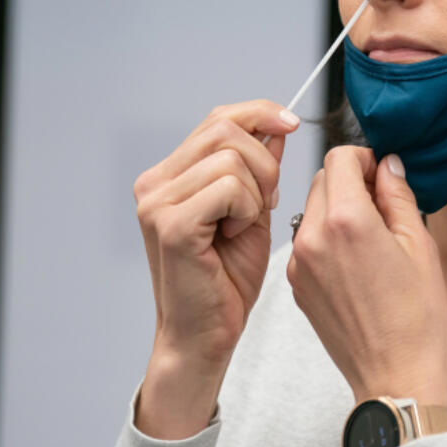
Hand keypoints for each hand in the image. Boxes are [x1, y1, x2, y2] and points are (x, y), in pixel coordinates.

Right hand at [133, 99, 298, 436]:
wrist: (207, 333)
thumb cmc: (228, 279)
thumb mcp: (251, 210)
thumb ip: (259, 168)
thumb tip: (277, 126)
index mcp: (169, 175)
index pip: (217, 119)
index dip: (259, 113)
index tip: (292, 123)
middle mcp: (154, 183)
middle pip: (226, 131)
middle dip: (264, 162)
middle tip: (264, 203)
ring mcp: (157, 202)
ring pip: (232, 160)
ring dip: (255, 193)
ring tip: (241, 227)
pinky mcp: (171, 224)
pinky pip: (228, 188)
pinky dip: (245, 210)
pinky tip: (232, 237)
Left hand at [287, 147, 446, 405]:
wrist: (395, 375)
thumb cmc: (417, 317)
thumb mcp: (421, 245)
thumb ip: (398, 196)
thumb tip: (387, 165)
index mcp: (347, 221)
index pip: (339, 157)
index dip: (364, 158)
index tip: (382, 175)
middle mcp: (313, 237)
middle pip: (321, 179)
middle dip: (350, 180)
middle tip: (382, 204)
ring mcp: (299, 263)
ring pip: (310, 209)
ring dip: (337, 207)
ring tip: (370, 236)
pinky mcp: (295, 284)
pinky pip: (306, 240)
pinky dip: (327, 237)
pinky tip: (356, 262)